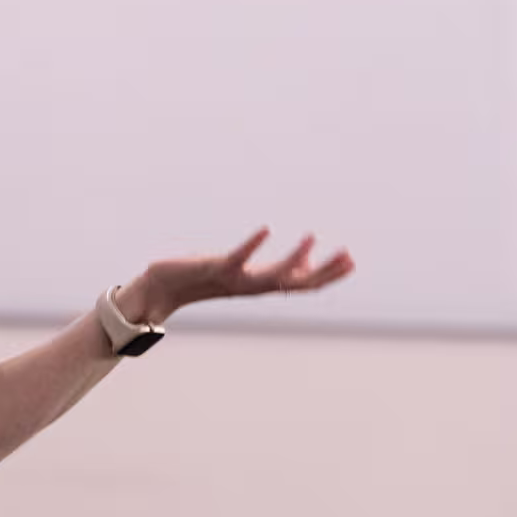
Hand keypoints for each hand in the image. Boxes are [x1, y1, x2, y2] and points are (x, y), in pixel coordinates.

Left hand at [122, 226, 353, 324]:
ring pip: (272, 274)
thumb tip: (300, 269)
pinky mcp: (217, 268)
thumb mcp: (243, 274)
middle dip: (324, 271)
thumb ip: (271, 272)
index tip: (353, 259)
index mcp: (262, 285)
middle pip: (296, 283)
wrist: (163, 288)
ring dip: (294, 258)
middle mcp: (253, 286)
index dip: (329, 274)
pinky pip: (239, 257)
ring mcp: (237, 279)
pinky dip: (254, 244)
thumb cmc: (204, 278)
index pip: (303, 282)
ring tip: (312, 236)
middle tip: (350, 255)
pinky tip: (267, 228)